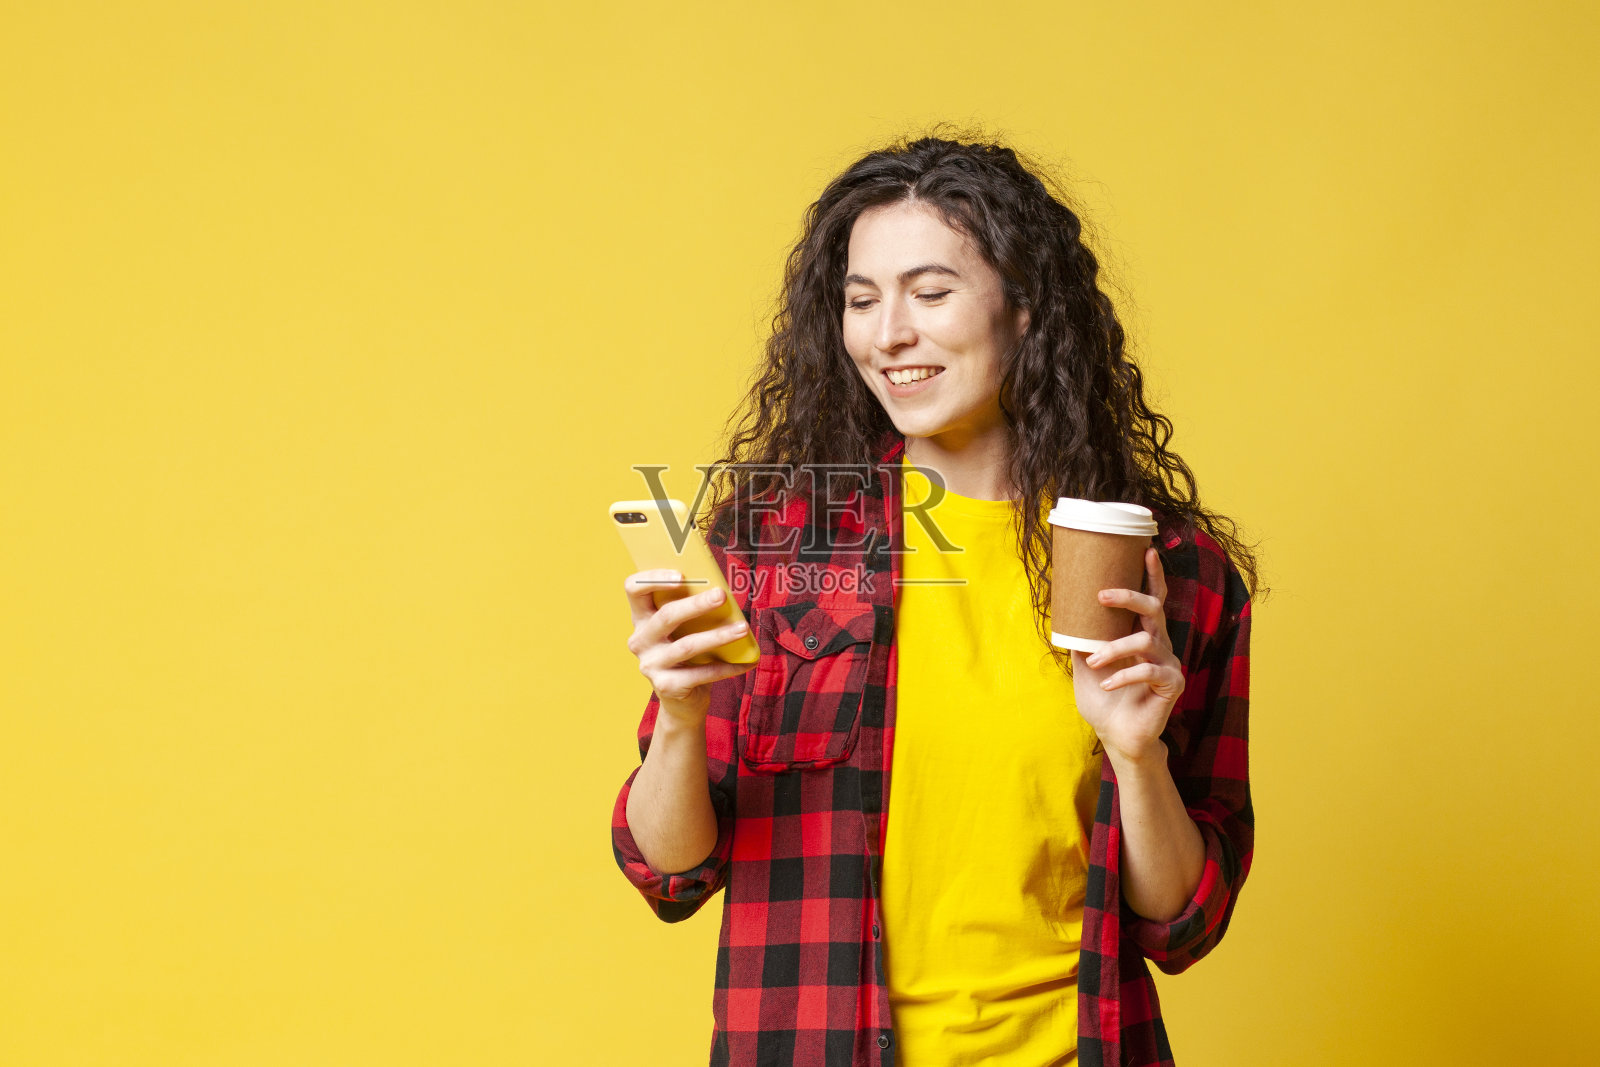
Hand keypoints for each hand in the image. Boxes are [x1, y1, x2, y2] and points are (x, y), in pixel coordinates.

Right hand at [624, 569, 757, 724]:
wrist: (682, 699)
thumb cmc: (687, 655)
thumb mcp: (683, 629)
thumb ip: (692, 610)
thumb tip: (721, 591)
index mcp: (641, 618)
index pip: (634, 589)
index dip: (653, 578)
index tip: (682, 575)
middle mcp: (640, 640)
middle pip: (666, 616)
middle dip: (696, 604)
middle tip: (721, 596)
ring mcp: (650, 664)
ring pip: (687, 645)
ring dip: (718, 636)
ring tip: (742, 628)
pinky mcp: (666, 686)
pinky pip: (700, 673)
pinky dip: (726, 667)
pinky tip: (745, 662)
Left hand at [1069, 547, 1185, 765]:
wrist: (1116, 737)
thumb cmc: (1103, 701)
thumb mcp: (1085, 666)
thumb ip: (1081, 641)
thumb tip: (1065, 613)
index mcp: (1142, 636)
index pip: (1152, 599)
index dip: (1152, 575)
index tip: (1146, 549)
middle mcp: (1160, 644)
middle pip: (1154, 608)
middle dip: (1129, 597)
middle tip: (1100, 595)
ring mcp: (1169, 663)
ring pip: (1145, 640)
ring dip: (1113, 649)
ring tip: (1092, 663)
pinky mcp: (1172, 684)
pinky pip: (1148, 671)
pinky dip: (1123, 675)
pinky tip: (1108, 684)